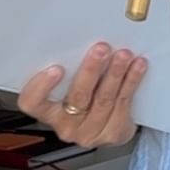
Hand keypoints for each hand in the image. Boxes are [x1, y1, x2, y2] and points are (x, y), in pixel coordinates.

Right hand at [18, 42, 146, 147]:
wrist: (106, 127)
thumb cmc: (81, 97)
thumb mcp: (66, 85)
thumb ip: (66, 69)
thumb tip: (76, 37)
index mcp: (47, 111)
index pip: (32, 102)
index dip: (41, 87)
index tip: (56, 68)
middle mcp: (65, 125)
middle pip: (77, 97)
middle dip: (91, 70)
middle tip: (101, 49)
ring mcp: (89, 132)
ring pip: (104, 99)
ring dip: (115, 73)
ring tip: (123, 55)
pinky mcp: (112, 132)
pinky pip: (123, 103)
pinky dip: (131, 81)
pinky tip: (136, 67)